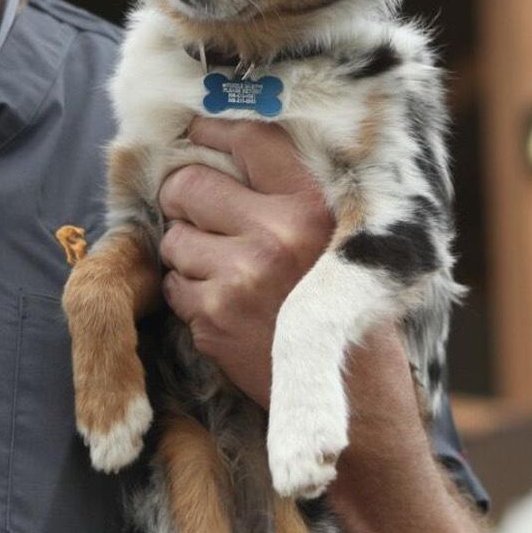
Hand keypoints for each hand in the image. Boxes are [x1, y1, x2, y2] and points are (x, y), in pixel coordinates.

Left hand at [157, 117, 331, 407]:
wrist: (357, 402)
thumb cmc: (348, 312)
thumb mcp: (341, 240)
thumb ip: (290, 196)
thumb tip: (223, 153)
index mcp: (311, 207)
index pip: (248, 141)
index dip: (212, 130)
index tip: (197, 131)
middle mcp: (274, 236)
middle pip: (189, 184)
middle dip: (183, 196)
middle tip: (194, 208)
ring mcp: (238, 279)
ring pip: (174, 237)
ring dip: (187, 251)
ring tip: (224, 268)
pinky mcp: (213, 320)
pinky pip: (175, 285)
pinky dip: (189, 292)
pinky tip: (225, 305)